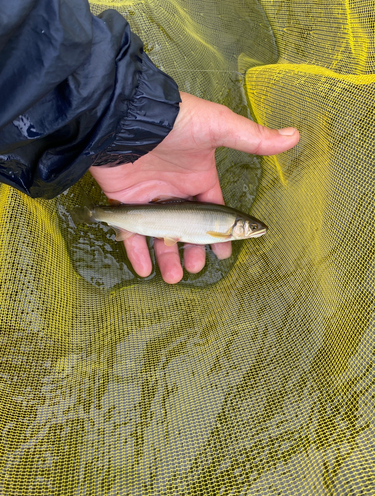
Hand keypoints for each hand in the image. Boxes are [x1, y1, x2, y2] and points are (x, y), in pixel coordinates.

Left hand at [89, 92, 299, 283]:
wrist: (130, 115)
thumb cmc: (176, 121)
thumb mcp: (218, 127)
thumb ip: (252, 139)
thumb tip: (293, 136)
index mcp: (198, 178)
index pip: (212, 212)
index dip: (218, 234)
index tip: (224, 254)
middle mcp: (176, 192)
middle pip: (187, 230)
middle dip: (193, 251)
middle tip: (196, 268)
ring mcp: (150, 199)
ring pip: (160, 236)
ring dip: (167, 258)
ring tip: (173, 277)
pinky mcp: (125, 202)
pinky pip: (131, 232)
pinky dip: (136, 252)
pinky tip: (144, 270)